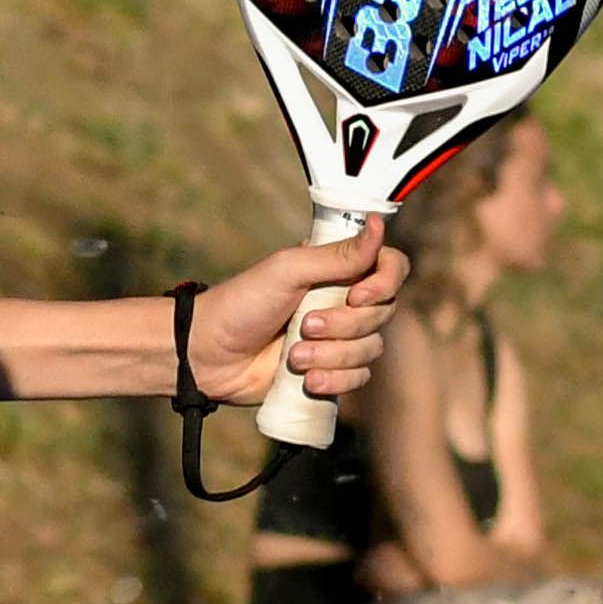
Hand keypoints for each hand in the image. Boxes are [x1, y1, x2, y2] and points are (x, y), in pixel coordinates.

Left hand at [186, 233, 405, 407]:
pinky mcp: (331, 369)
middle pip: (382, 313)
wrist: (210, 354)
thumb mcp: (289, 271)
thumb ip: (338, 254)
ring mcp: (340, 337)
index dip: (383, 284)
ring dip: (333, 355)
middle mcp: (345, 300)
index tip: (354, 296)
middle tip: (303, 326)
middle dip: (342, 326)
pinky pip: (358, 378)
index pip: (392, 267)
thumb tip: (380, 223)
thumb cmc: (243, 303)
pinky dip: (335, 380)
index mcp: (339, 268)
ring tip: (295, 356)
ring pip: (371, 349)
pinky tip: (307, 380)